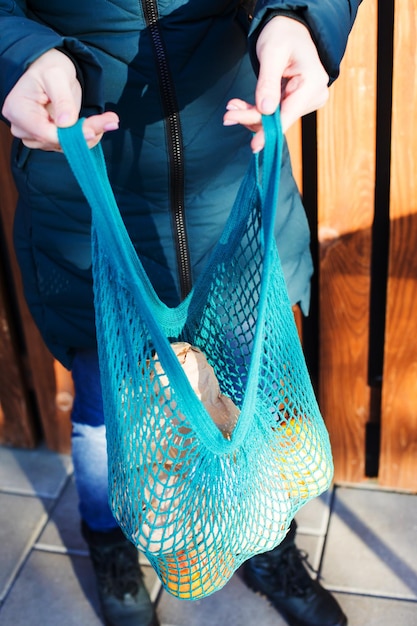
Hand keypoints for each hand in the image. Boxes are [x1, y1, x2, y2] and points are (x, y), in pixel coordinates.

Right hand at [2, 48, 118, 150]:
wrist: (52, 71)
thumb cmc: (49, 67)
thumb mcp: (56, 76)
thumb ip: (62, 100)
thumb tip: (66, 124)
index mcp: (18, 110)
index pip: (44, 133)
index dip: (69, 136)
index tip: (92, 131)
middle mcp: (22, 128)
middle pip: (56, 141)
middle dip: (84, 134)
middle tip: (111, 121)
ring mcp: (35, 136)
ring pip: (66, 146)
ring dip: (89, 135)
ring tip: (109, 120)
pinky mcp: (49, 139)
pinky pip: (70, 145)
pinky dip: (87, 136)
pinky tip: (100, 124)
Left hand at [223, 16, 328, 151]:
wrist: (288, 29)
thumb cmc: (282, 34)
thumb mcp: (272, 54)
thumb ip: (268, 83)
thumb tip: (266, 111)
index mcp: (313, 83)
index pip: (288, 114)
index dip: (270, 131)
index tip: (255, 145)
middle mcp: (313, 96)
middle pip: (279, 119)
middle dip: (251, 117)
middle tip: (228, 115)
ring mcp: (305, 101)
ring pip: (274, 119)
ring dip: (250, 114)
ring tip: (232, 107)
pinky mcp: (295, 103)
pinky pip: (273, 114)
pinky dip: (255, 111)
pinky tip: (239, 106)